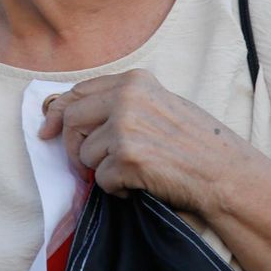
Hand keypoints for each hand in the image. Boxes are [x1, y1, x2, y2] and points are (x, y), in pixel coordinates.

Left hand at [37, 69, 254, 218]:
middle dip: (73, 147)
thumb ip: (120, 103)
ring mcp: (126, 127)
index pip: (78, 91)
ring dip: (103, 171)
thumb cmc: (195, 143)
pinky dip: (117, 190)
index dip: (57, 112)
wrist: (224, 173)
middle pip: (71, 120)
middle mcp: (127, 98)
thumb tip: (70, 113)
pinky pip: (101, 180)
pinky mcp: (128, 158)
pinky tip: (140, 185)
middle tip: (85, 166)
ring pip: (86, 155)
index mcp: (134, 81)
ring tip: (133, 173)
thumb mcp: (158, 105)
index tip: (46, 130)